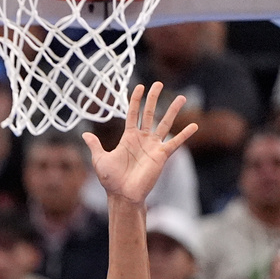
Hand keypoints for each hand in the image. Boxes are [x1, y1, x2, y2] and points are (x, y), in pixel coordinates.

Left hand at [82, 82, 197, 204]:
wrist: (122, 194)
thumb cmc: (111, 179)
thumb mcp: (100, 159)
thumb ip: (95, 146)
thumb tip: (85, 135)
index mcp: (128, 137)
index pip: (133, 114)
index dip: (135, 101)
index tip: (139, 87)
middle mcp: (142, 139)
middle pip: (149, 113)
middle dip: (153, 99)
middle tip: (158, 83)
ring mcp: (153, 146)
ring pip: (165, 124)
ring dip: (172, 111)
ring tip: (181, 98)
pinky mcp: (161, 155)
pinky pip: (175, 142)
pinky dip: (184, 134)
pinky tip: (194, 125)